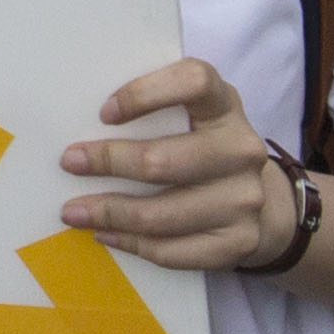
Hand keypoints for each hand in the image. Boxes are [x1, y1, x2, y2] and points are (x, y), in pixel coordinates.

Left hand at [56, 54, 302, 274]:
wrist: (262, 203)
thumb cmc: (206, 149)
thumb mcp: (194, 116)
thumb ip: (155, 111)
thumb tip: (79, 122)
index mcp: (225, 105)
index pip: (194, 82)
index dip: (146, 94)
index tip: (105, 112)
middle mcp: (242, 149)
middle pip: (162, 160)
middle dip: (107, 162)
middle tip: (70, 163)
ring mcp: (244, 199)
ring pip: (160, 214)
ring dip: (108, 212)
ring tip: (74, 211)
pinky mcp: (238, 242)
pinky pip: (171, 250)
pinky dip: (131, 244)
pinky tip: (106, 233)